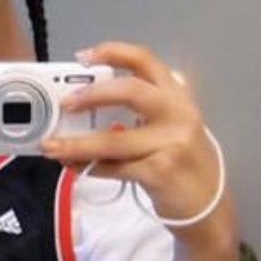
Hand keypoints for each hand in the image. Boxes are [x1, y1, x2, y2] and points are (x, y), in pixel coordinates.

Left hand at [40, 40, 235, 248]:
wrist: (209, 208)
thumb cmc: (183, 164)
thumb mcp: (172, 128)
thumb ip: (141, 113)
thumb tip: (84, 111)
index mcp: (178, 97)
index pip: (146, 61)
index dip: (113, 53)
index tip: (82, 57)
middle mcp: (178, 114)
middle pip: (130, 92)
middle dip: (91, 95)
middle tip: (64, 104)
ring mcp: (171, 144)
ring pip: (114, 139)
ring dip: (77, 144)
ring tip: (51, 146)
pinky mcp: (160, 172)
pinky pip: (114, 168)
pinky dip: (89, 167)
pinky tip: (74, 167)